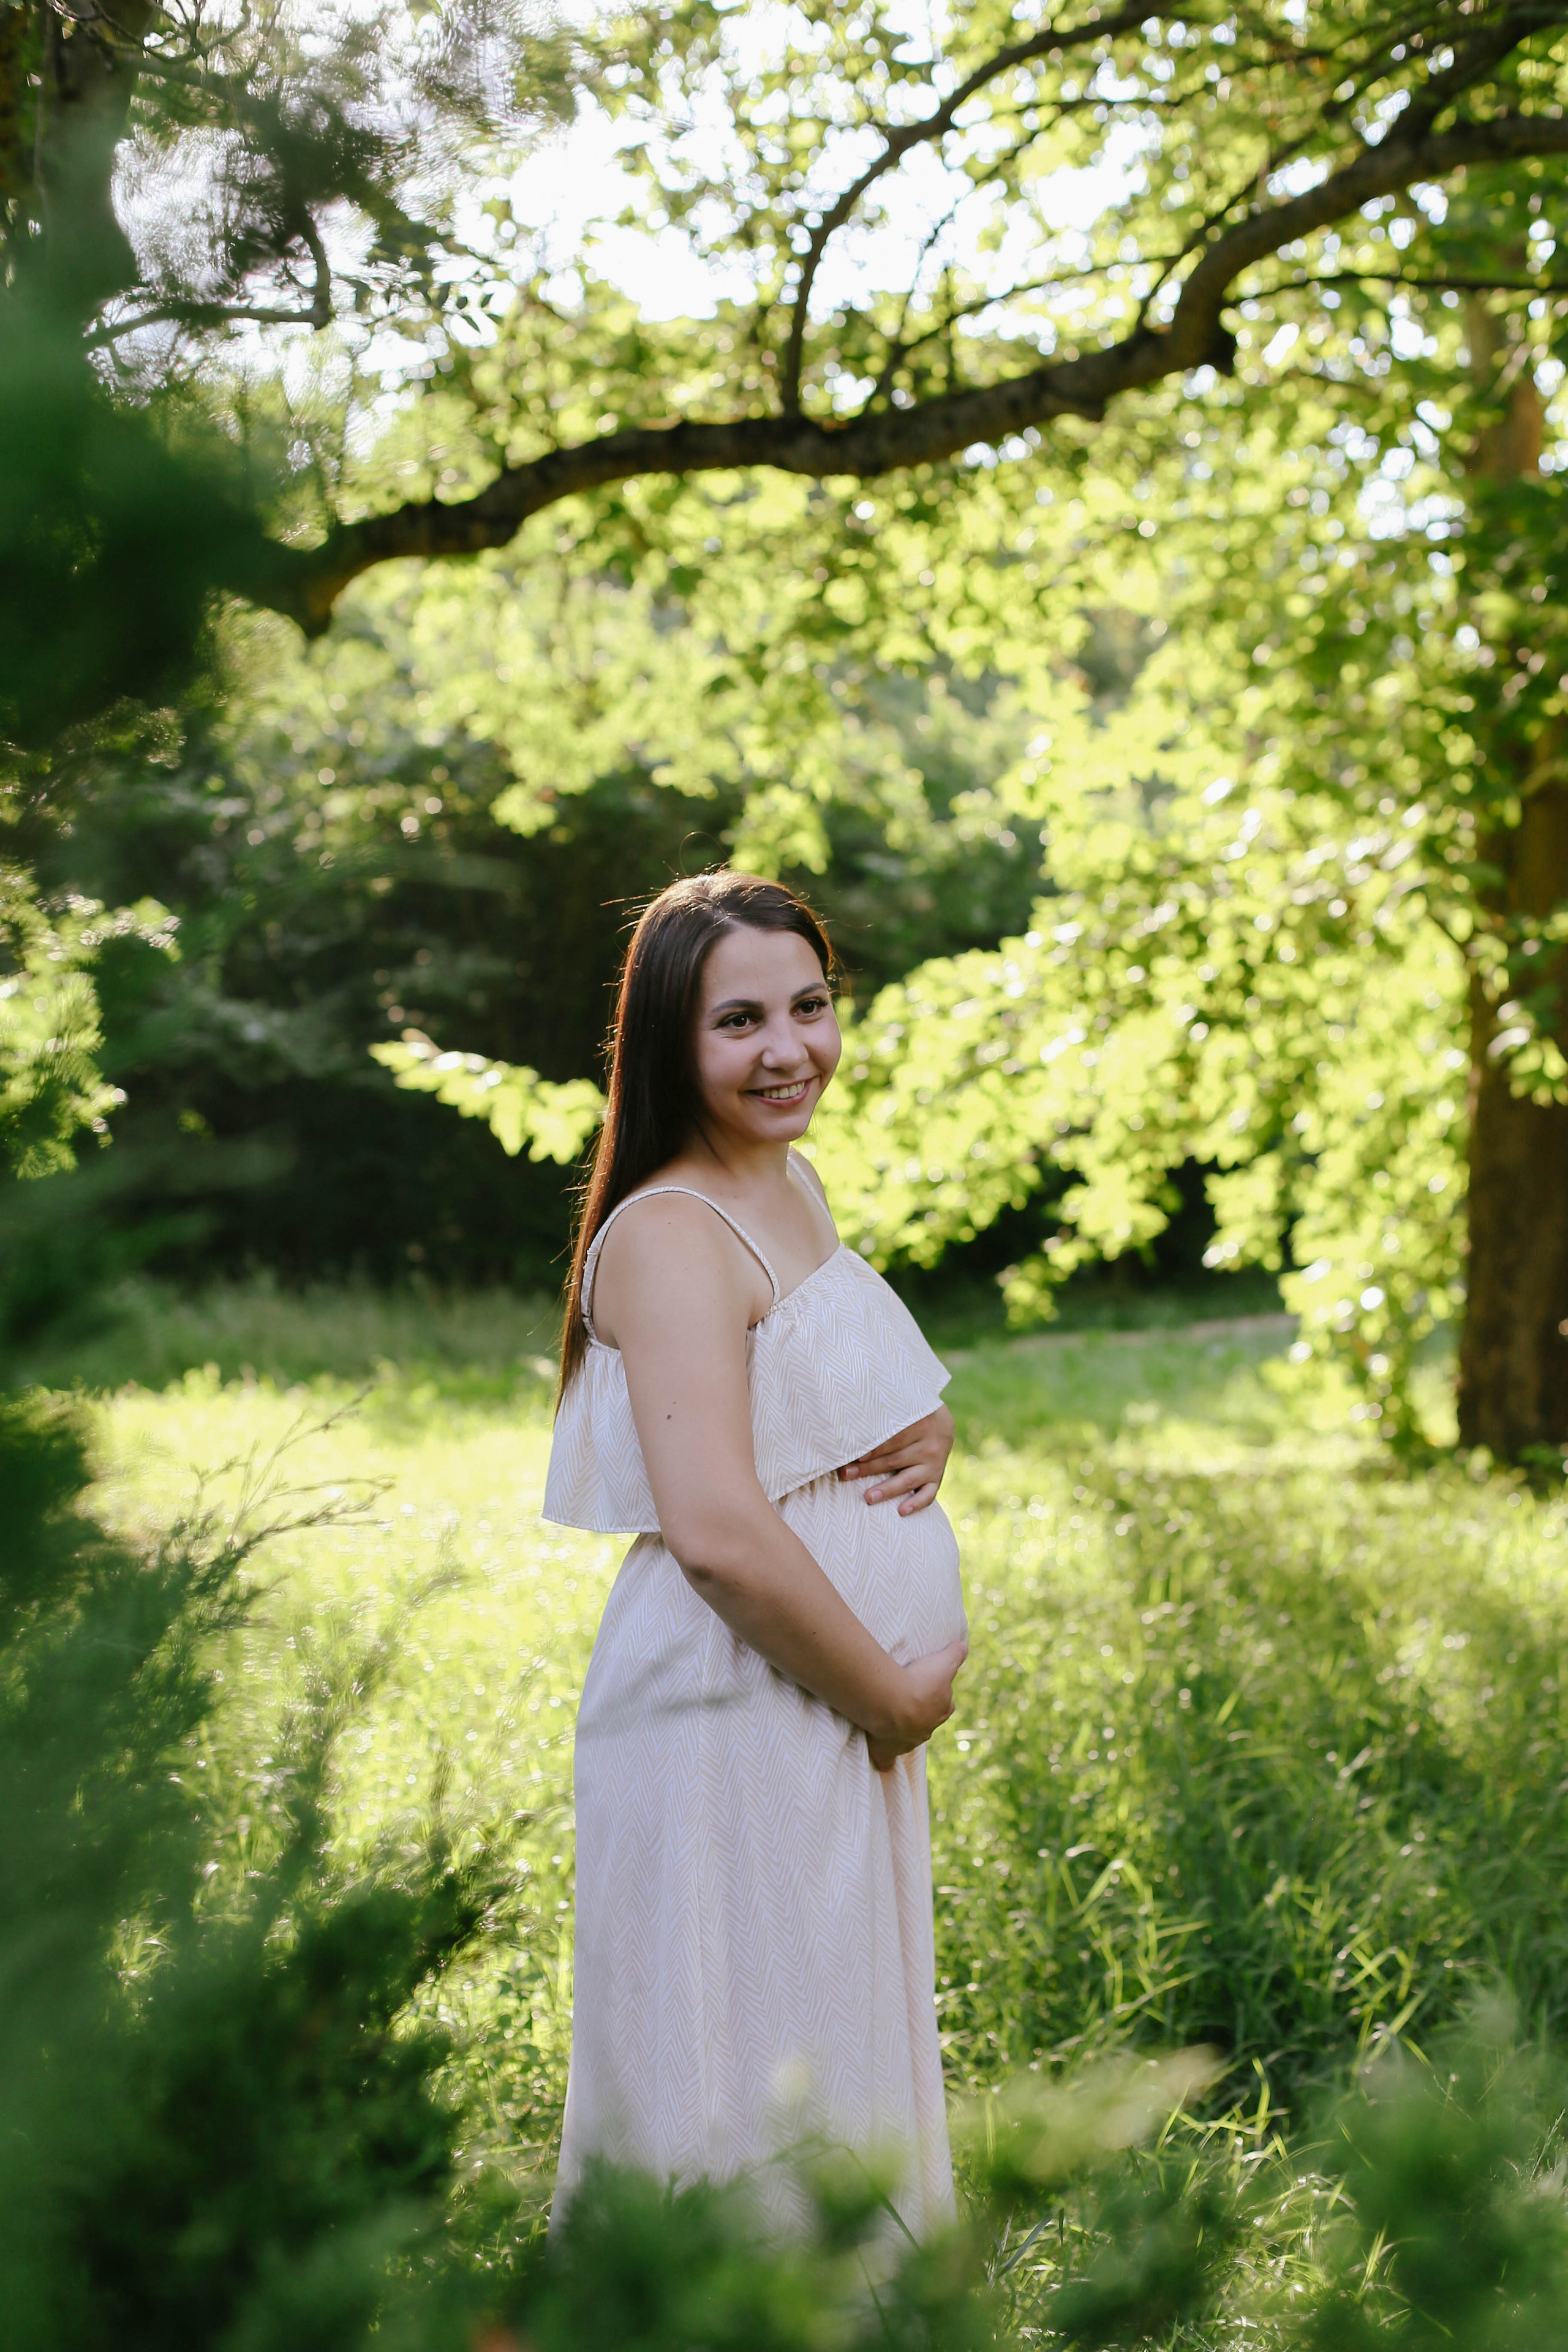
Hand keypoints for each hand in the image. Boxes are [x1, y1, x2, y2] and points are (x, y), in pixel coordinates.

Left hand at [839, 1403, 954, 1514]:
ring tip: (868, 1497)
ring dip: (887, 1489)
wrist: (941, 1423)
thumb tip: (851, 1421)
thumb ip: (885, 1414)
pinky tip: (902, 1511)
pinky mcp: (937, 1478)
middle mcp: (929, 1446)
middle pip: (895, 1460)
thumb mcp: (904, 1408)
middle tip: (846, 1474)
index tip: (854, 1455)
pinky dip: (916, 1504)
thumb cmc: (911, 1414)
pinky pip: (928, 1494)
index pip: (894, 1439)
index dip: (874, 1448)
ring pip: (908, 1479)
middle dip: (868, 1469)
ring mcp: (934, 1464)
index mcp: (921, 1424)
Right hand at [866, 1636, 966, 1772]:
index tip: (929, 1688)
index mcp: (941, 1710)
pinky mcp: (887, 1751)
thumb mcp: (943, 1662)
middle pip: (926, 1722)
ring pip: (908, 1739)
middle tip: (907, 1702)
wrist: (892, 1703)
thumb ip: (954, 1654)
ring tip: (889, 1718)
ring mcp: (907, 1742)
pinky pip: (886, 1759)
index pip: (946, 1704)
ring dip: (901, 1730)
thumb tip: (963, 1647)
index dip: (939, 1696)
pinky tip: (882, 1762)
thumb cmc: (918, 1681)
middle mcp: (927, 1729)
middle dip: (920, 1714)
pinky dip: (884, 1760)